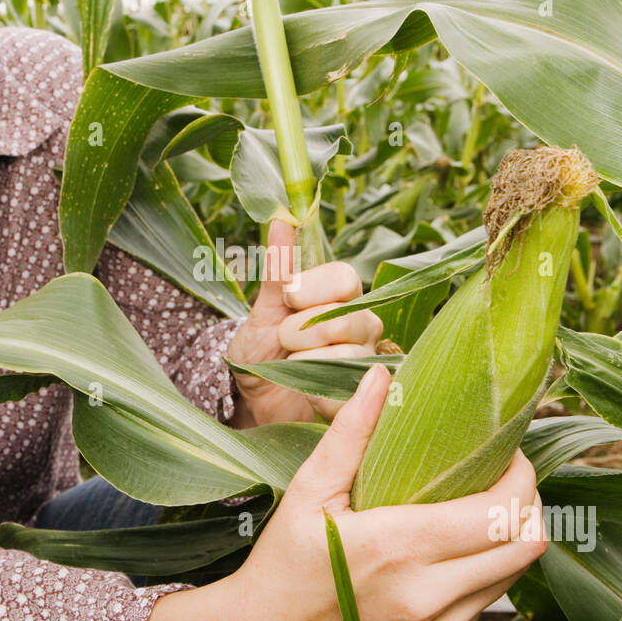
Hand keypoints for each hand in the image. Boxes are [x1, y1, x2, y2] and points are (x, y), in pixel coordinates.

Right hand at [146, 365, 547, 620]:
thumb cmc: (281, 562)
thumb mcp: (308, 491)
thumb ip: (351, 433)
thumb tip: (381, 375)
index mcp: (398, 548)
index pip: (502, 512)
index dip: (520, 476)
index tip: (505, 453)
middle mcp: (426, 596)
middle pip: (524, 545)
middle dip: (526, 503)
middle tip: (502, 477)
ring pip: (513, 577)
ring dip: (510, 539)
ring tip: (482, 509)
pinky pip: (486, 606)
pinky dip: (486, 572)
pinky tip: (457, 551)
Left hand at [226, 218, 383, 426]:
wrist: (254, 401)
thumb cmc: (261, 351)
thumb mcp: (262, 311)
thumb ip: (277, 269)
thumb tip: (281, 219)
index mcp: (341, 296)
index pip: (346, 278)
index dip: (314, 288)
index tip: (287, 298)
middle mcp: (362, 325)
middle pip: (352, 318)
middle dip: (305, 330)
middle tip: (283, 339)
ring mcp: (367, 362)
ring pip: (350, 356)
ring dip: (307, 363)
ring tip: (292, 366)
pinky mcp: (361, 398)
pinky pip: (350, 393)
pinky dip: (319, 394)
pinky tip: (305, 391)